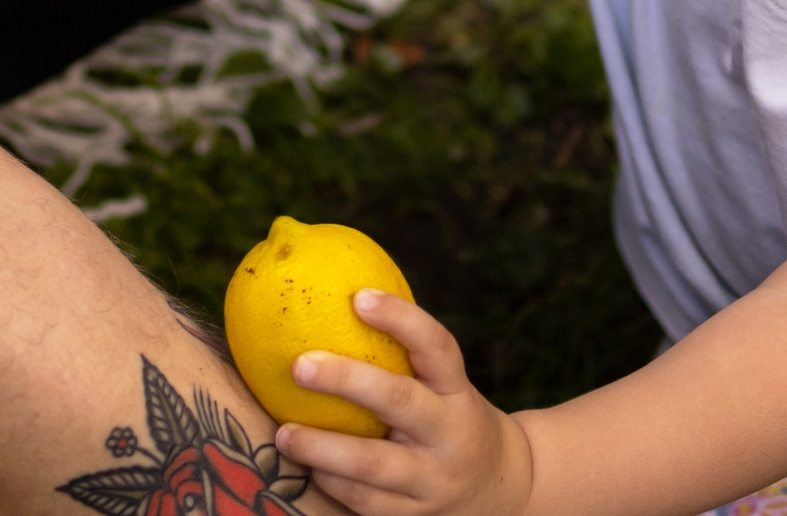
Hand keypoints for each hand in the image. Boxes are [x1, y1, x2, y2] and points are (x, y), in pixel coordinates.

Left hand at [274, 289, 533, 515]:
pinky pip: (367, 503)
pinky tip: (304, 469)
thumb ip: (399, 353)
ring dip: (322, 449)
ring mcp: (434, 480)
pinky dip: (333, 485)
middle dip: (347, 381)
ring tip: (283, 433)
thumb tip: (325, 291)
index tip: (359, 296)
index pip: (437, 347)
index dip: (402, 319)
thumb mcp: (443, 385)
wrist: (504, 490)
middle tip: (299, 364)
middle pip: (399, 402)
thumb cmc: (449, 417)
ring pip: (375, 466)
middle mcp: (449, 434)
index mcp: (457, 393)